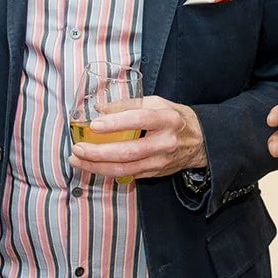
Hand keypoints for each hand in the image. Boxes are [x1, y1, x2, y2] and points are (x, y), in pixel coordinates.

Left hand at [70, 96, 206, 180]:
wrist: (200, 141)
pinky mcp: (155, 173)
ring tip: (77, 160)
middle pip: (129, 151)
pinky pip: (128, 175)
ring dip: (97, 166)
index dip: (116, 123)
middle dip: (99, 152)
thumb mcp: (156, 103)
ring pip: (125, 168)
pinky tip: (92, 166)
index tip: (95, 125)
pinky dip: (107, 171)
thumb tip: (99, 108)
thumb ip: (127, 104)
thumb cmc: (174, 118)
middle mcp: (165, 142)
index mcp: (167, 119)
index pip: (140, 120)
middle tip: (78, 149)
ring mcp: (160, 161)